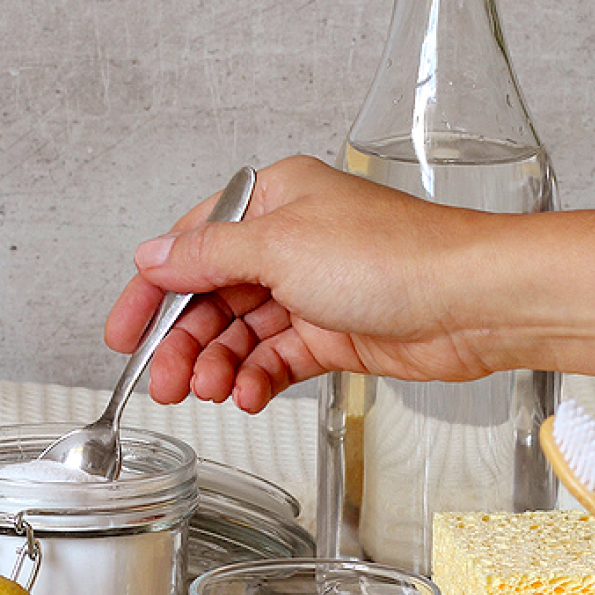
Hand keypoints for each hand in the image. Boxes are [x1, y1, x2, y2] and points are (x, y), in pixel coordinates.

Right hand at [104, 155, 508, 411]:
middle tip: (164, 382)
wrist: (471, 302)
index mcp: (274, 199)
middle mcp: (291, 240)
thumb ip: (207, 256)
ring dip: (219, 365)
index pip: (191, 244)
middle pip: (212, 295)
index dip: (153, 292)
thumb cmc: (394, 256)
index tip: (124, 334)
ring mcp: (314, 288)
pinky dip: (258, 378)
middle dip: (184, 341)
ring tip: (210, 393)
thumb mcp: (279, 247)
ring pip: (243, 333)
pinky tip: (247, 395)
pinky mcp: (336, 332)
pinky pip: (278, 358)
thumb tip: (153, 255)